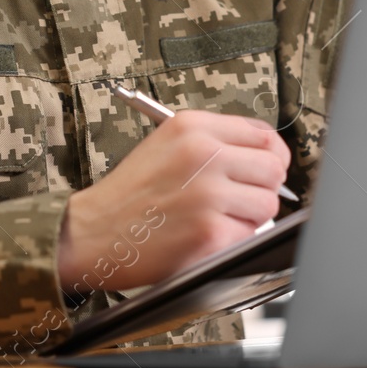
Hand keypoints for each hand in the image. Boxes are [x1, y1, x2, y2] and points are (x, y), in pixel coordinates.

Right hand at [55, 109, 289, 297]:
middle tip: (244, 198)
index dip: (272, 154)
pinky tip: (207, 236)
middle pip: (273, 167)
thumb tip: (260, 157)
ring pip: (267, 203)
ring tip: (221, 218)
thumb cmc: (127, 194)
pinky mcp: (210, 232)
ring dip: (252, 216)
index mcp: (192, 127)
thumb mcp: (164, 145)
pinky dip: (235, 240)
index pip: (263, 133)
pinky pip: (250, 234)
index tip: (267, 167)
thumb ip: (212, 143)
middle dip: (264, 187)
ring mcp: (208, 194)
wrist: (93, 231)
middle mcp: (203, 154)